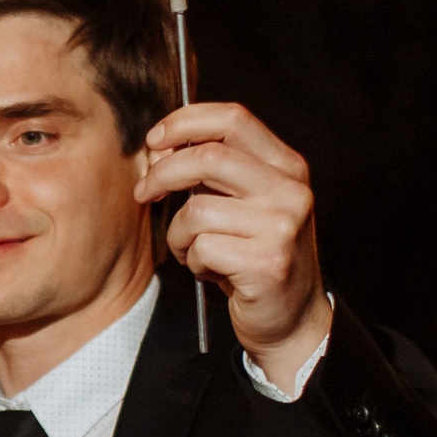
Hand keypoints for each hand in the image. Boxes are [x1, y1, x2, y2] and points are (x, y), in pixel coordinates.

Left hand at [138, 101, 331, 385]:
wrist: (291, 319)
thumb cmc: (256, 255)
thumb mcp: (245, 202)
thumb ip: (214, 171)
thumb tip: (159, 146)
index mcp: (286, 166)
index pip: (232, 118)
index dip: (184, 122)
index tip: (154, 141)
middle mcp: (290, 190)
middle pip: (208, 156)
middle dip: (162, 173)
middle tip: (145, 192)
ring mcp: (282, 226)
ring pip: (196, 210)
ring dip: (178, 234)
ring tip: (193, 249)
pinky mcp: (267, 262)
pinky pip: (201, 248)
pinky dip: (193, 261)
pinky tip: (212, 271)